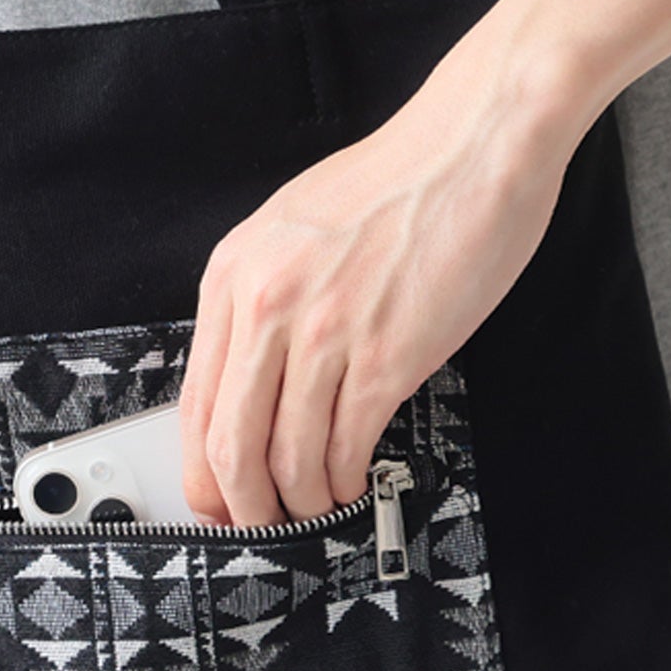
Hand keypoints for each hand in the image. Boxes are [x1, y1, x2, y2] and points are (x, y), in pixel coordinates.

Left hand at [178, 26, 579, 525]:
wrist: (474, 144)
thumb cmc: (402, 180)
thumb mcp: (296, 230)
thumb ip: (267, 300)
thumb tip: (259, 381)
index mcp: (235, 275)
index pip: (195, 404)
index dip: (202, 474)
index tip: (216, 503)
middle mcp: (267, 306)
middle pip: (230, 446)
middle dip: (245, 507)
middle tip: (265, 527)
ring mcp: (325, 334)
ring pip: (287, 459)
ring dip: (303, 502)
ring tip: (321, 506)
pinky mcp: (386, 355)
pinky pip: (346, 446)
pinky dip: (347, 480)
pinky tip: (356, 479)